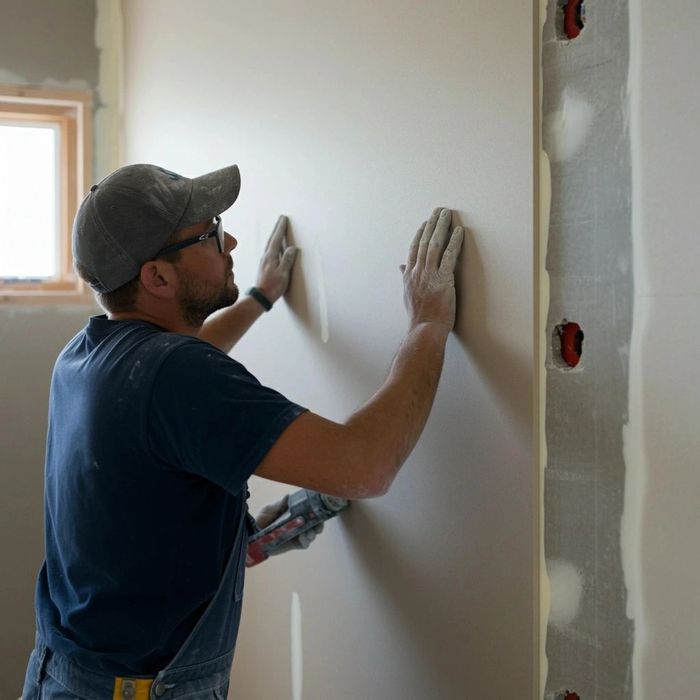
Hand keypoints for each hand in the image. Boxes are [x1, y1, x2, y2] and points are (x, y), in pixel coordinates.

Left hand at [254, 495, 324, 554]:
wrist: (252, 534)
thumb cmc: (261, 519)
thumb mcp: (270, 509)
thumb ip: (280, 504)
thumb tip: (288, 496)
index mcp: (294, 513)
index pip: (310, 511)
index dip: (317, 511)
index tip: (320, 510)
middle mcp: (298, 523)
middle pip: (315, 524)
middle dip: (319, 524)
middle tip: (318, 524)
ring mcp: (297, 534)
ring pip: (312, 534)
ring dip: (313, 533)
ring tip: (309, 532)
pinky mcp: (293, 544)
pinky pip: (305, 544)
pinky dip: (306, 541)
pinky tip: (303, 537)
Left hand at [255, 215, 297, 303]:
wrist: (261, 297)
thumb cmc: (273, 286)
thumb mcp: (283, 273)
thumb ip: (287, 260)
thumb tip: (292, 248)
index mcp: (271, 256)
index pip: (276, 239)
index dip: (280, 229)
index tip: (283, 219)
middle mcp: (265, 256)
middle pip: (271, 239)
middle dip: (277, 228)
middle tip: (281, 219)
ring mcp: (264, 261)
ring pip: (269, 244)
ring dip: (274, 235)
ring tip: (278, 229)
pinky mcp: (264, 265)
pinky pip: (269, 250)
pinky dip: (273, 243)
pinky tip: (274, 246)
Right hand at [401, 208, 463, 331]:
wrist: (425, 329)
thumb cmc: (419, 316)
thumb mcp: (407, 295)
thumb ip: (406, 278)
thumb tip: (401, 266)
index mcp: (409, 276)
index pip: (414, 249)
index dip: (420, 234)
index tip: (425, 222)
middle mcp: (417, 272)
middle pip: (424, 242)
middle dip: (432, 224)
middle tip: (439, 210)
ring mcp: (429, 274)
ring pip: (435, 244)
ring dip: (442, 227)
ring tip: (448, 214)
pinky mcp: (443, 279)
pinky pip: (449, 255)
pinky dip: (454, 242)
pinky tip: (459, 231)